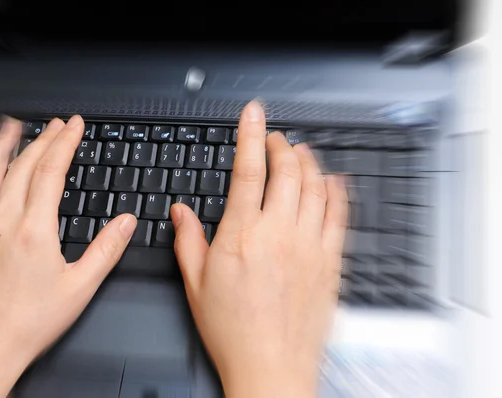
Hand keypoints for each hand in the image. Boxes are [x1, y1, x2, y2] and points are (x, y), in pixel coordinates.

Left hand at [0, 116, 135, 397]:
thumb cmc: (28, 323)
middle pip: (22, 166)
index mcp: (34, 231)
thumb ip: (106, 250)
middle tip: (55, 124)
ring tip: (11, 126)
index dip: (64, 143)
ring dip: (1, 145)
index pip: (50, 172)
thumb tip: (126, 222)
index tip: (73, 126)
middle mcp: (1, 222)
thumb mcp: (81, 288)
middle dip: (42, 139)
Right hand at [171, 101, 347, 397]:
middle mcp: (279, 233)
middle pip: (288, 170)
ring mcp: (309, 246)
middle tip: (275, 139)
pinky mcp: (330, 261)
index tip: (255, 113)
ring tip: (301, 152)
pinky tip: (333, 180)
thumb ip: (188, 240)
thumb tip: (181, 212)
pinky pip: (339, 214)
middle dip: (281, 145)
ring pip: (316, 186)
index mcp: (242, 235)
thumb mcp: (196, 284)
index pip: (249, 171)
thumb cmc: (233, 331)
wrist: (271, 367)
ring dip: (309, 162)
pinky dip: (337, 190)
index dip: (251, 135)